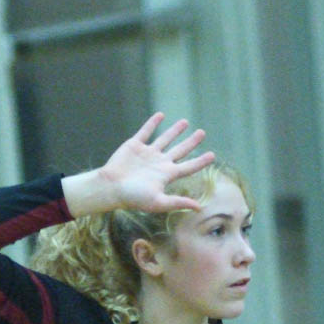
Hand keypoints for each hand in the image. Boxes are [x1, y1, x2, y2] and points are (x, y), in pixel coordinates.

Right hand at [62, 113, 214, 217]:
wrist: (111, 187)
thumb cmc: (133, 197)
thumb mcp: (158, 202)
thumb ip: (178, 203)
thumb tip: (199, 207)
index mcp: (166, 175)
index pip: (188, 167)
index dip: (201, 161)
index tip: (212, 155)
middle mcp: (159, 163)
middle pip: (180, 150)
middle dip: (191, 142)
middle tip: (202, 133)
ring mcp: (147, 154)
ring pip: (165, 139)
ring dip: (175, 130)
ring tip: (185, 122)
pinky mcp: (135, 145)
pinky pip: (146, 131)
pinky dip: (153, 123)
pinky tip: (161, 115)